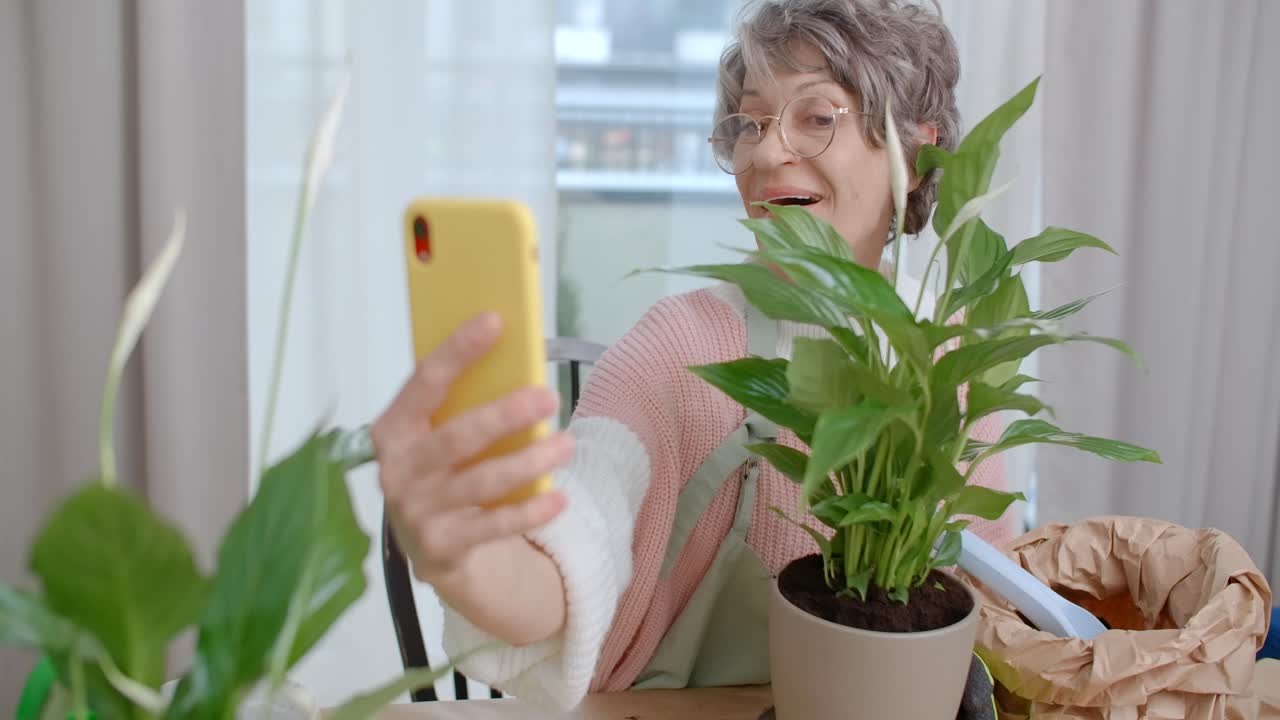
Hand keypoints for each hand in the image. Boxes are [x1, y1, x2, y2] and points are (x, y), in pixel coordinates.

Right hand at [372, 312, 572, 586]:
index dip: (458, 349)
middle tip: (548, 397)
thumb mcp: (438, 433)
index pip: (425, 381)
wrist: (429, 544)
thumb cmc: (442, 468)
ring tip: (566, 444)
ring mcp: (416, 511)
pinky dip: (529, 512)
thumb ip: (462, 402)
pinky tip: (559, 497)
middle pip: (457, 436)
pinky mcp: (440, 547)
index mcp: (394, 428)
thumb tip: (516, 361)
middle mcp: (398, 469)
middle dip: (505, 414)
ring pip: (481, 482)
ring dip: (528, 462)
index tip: (494, 320)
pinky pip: (493, 526)